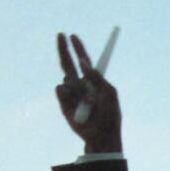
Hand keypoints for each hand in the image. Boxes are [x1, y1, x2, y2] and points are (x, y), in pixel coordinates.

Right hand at [55, 32, 122, 154]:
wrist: (100, 136)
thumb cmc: (109, 115)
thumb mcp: (109, 93)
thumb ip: (97, 76)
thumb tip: (82, 61)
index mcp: (93, 81)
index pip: (84, 61)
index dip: (79, 48)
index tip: (73, 36)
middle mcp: (80, 85)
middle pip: (69, 63)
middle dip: (64, 48)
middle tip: (60, 34)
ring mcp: (71, 94)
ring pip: (67, 78)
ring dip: (78, 88)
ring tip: (89, 104)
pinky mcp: (63, 104)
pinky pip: (60, 90)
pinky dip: (68, 94)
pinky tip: (76, 105)